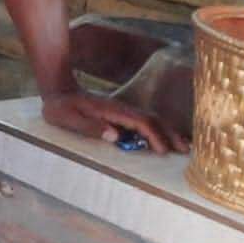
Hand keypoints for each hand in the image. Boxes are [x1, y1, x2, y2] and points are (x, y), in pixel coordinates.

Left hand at [41, 91, 187, 154]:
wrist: (58, 91)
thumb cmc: (60, 108)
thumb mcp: (69, 118)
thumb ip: (90, 127)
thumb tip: (115, 136)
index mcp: (112, 110)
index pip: (140, 122)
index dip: (154, 136)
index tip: (164, 151)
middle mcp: (121, 109)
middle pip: (151, 119)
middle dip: (169, 134)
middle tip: (185, 150)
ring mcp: (121, 110)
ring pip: (150, 120)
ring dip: (167, 132)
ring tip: (182, 146)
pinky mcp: (120, 114)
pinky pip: (142, 122)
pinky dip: (157, 130)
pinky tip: (163, 139)